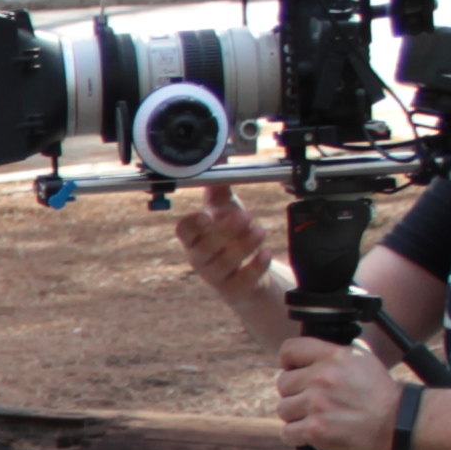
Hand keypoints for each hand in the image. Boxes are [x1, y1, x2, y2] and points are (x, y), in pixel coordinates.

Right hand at [177, 182, 282, 308]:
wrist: (247, 272)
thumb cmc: (231, 239)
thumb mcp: (225, 212)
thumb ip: (220, 190)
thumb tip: (218, 161)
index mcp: (196, 238)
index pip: (184, 232)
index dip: (192, 225)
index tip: (207, 215)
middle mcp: (202, 258)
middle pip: (204, 249)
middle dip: (224, 232)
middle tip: (245, 216)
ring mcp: (217, 275)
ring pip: (223, 264)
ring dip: (243, 246)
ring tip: (260, 231)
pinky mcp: (234, 288)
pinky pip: (241, 281)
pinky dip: (255, 267)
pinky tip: (266, 254)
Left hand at [267, 331, 399, 449]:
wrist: (395, 421)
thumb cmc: (378, 392)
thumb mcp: (361, 358)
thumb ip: (332, 353)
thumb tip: (307, 353)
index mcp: (332, 356)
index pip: (289, 350)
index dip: (288, 362)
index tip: (294, 371)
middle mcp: (322, 378)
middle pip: (283, 383)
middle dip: (295, 393)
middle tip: (312, 400)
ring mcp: (317, 404)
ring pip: (283, 409)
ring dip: (296, 415)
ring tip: (316, 416)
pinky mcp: (316, 429)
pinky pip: (287, 432)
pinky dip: (297, 435)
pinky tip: (312, 432)